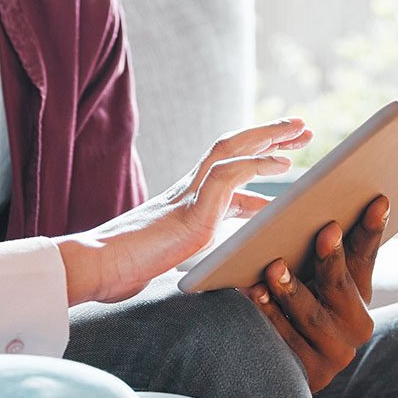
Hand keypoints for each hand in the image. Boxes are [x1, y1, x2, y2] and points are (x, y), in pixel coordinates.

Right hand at [57, 118, 310, 304]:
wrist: (96, 269)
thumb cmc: (126, 268)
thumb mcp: (175, 257)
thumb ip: (197, 250)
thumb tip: (226, 263)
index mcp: (185, 200)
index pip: (227, 171)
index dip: (258, 162)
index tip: (284, 157)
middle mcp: (188, 189)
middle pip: (232, 148)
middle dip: (268, 136)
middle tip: (301, 128)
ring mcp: (188, 197)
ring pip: (230, 149)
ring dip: (267, 137)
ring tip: (298, 131)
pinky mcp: (191, 213)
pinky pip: (227, 176)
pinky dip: (255, 166)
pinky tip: (279, 165)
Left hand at [244, 194, 389, 390]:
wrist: (288, 370)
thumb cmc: (297, 306)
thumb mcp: (315, 281)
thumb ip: (322, 254)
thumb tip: (317, 207)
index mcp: (361, 294)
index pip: (367, 256)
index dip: (372, 229)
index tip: (378, 200)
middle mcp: (357, 325)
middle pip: (341, 286)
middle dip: (333, 258)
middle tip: (326, 231)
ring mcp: (336, 352)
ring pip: (312, 315)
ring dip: (292, 289)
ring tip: (274, 267)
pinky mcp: (311, 372)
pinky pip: (286, 339)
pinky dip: (270, 314)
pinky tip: (254, 293)